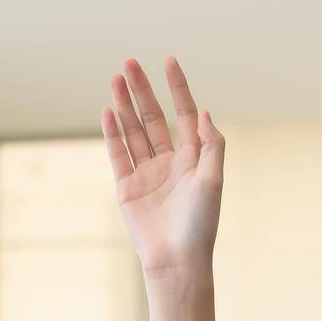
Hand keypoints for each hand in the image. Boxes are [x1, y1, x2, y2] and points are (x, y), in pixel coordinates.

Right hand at [101, 56, 223, 279]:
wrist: (177, 259)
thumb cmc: (200, 224)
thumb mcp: (213, 181)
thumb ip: (212, 145)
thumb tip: (204, 111)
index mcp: (194, 159)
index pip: (184, 114)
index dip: (178, 88)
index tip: (169, 61)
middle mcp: (170, 163)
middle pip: (154, 118)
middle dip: (142, 90)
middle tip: (130, 63)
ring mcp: (147, 173)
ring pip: (134, 131)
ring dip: (125, 105)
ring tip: (115, 78)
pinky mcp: (128, 188)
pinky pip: (119, 154)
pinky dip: (113, 133)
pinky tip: (108, 111)